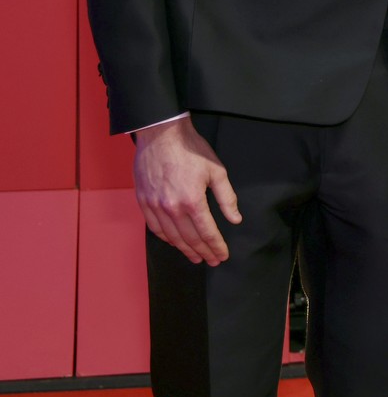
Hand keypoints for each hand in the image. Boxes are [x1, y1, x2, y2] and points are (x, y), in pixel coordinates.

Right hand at [132, 117, 241, 264]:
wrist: (161, 135)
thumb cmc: (192, 150)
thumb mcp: (217, 171)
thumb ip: (226, 198)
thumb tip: (235, 219)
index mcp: (192, 201)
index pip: (207, 232)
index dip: (216, 246)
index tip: (222, 255)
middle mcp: (172, 208)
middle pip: (189, 239)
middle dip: (203, 252)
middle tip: (212, 261)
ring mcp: (155, 207)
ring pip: (172, 237)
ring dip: (185, 249)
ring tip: (196, 257)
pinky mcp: (144, 202)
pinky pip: (155, 228)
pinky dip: (166, 238)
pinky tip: (174, 242)